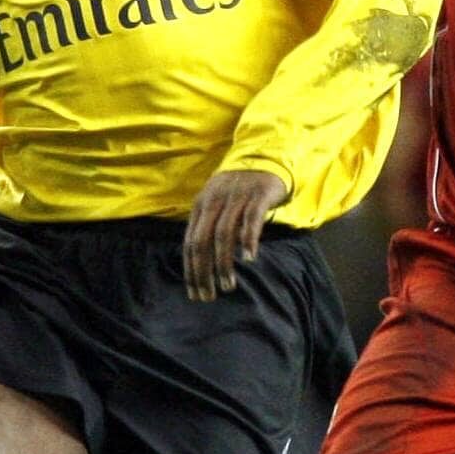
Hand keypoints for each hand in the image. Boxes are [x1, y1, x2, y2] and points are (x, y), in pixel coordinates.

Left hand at [181, 169, 289, 301]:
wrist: (265, 157)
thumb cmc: (239, 189)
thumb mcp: (217, 204)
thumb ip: (208, 227)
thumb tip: (200, 263)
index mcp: (201, 206)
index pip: (189, 243)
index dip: (191, 271)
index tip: (195, 294)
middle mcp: (215, 201)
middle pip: (202, 241)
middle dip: (203, 272)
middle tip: (209, 296)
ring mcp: (236, 197)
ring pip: (223, 234)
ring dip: (223, 263)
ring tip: (228, 285)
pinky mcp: (258, 195)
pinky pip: (251, 220)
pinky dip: (248, 240)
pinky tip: (249, 258)